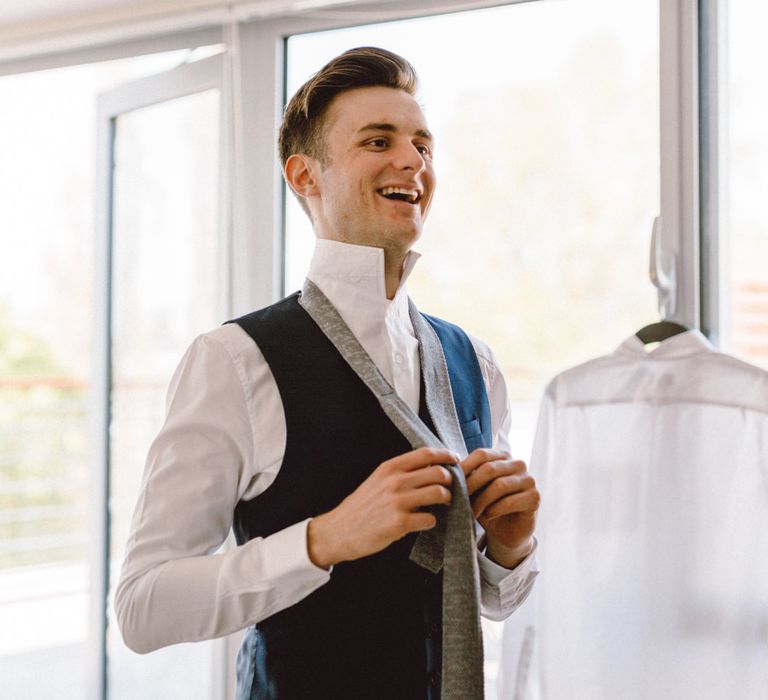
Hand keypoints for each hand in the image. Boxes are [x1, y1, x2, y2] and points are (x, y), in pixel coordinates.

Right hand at [307, 447, 458, 568]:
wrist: (338, 531)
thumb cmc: (361, 506)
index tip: (455, 460)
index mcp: (389, 467)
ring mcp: (398, 502)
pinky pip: (430, 519)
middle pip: (438, 472)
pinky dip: (432, 521)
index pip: (426, 453)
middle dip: (450, 481)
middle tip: (449, 489)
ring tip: (442, 506)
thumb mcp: (377, 480)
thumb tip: (430, 467)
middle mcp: (394, 481)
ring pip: (439, 493)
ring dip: (446, 500)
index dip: (446, 455)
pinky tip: (425, 522)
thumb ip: (400, 473)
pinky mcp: (399, 523)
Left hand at [461, 449, 539, 568]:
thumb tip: (444, 469)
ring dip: (481, 501)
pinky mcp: (535, 497)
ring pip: (499, 485)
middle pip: (489, 468)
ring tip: (470, 512)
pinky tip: (488, 516)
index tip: (449, 482)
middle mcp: (518, 464)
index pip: (481, 454)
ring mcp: (529, 479)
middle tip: (456, 500)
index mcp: (502, 456)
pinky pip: (510, 501)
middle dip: (470, 485)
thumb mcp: (475, 489)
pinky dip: (494, 510)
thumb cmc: (487, 506)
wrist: (506, 531)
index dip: (464, 467)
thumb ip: (466, 476)